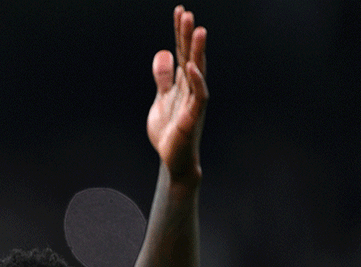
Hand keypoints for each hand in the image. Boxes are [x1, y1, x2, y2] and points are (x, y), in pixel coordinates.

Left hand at [147, 5, 207, 181]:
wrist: (174, 158)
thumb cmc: (170, 130)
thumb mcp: (162, 99)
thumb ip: (163, 77)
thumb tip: (163, 53)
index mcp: (182, 83)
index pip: (181, 52)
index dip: (179, 33)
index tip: (179, 11)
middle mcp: (191, 88)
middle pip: (190, 56)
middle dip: (187, 35)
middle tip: (186, 13)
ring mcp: (194, 101)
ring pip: (198, 71)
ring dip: (198, 51)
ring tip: (198, 30)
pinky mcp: (194, 116)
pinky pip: (199, 95)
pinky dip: (196, 80)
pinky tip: (191, 65)